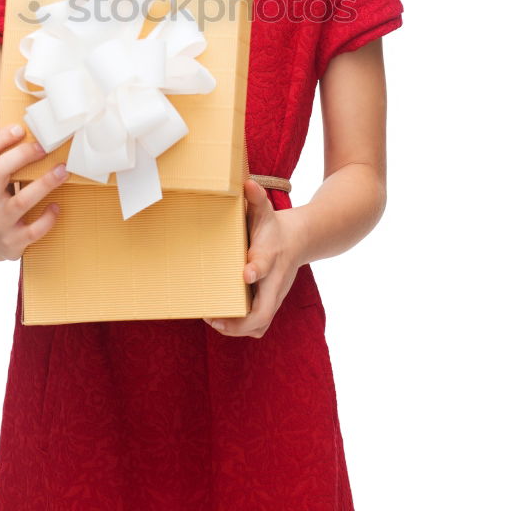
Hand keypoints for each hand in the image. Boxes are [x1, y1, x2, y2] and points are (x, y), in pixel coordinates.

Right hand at [0, 124, 69, 260]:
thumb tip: (14, 117)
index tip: (19, 129)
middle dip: (22, 156)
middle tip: (45, 147)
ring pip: (20, 201)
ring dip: (44, 184)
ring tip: (63, 170)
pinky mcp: (13, 241)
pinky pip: (32, 231)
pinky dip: (46, 219)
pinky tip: (56, 207)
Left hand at [202, 179, 304, 337]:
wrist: (299, 239)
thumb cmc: (274, 227)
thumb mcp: (266, 210)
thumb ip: (257, 199)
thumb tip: (248, 183)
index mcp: (272, 256)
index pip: (266, 265)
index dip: (257, 269)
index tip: (245, 273)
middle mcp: (275, 281)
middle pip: (263, 312)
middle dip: (239, 320)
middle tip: (213, 316)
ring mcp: (274, 295)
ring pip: (260, 324)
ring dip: (237, 328)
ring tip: (212, 320)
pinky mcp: (270, 302)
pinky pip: (258, 323)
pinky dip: (242, 328)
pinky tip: (221, 321)